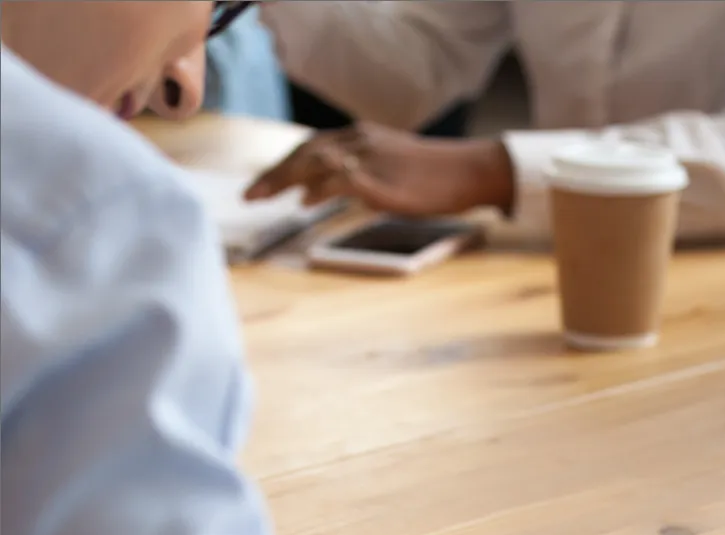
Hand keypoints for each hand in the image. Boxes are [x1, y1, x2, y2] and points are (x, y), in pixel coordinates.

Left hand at [245, 123, 515, 215]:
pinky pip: (340, 180)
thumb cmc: (438, 174)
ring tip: (261, 197)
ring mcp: (370, 157)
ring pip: (314, 163)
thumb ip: (363, 175)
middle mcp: (360, 140)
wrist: (469, 170)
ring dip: (284, 180)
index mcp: (362, 136)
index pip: (312, 147)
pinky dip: (318, 189)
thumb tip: (337, 191)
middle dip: (274, 173)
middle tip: (249, 194)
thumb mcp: (394, 167)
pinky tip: (302, 202)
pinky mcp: (381, 178)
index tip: (264, 182)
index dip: (284, 164)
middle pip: (305, 153)